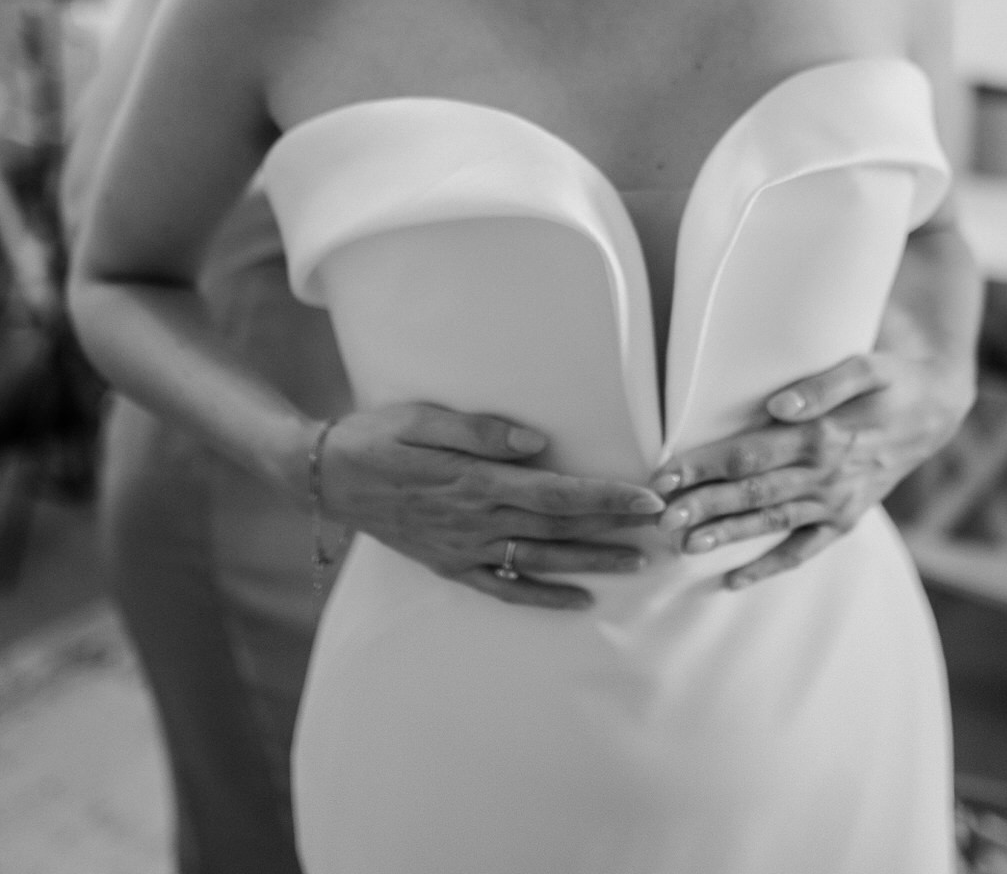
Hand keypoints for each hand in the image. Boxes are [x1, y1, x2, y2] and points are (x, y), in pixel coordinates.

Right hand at [315, 402, 664, 610]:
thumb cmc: (376, 436)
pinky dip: (543, 598)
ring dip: (592, 563)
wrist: (327, 476)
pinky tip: (578, 602)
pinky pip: (503, 588)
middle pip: (558, 529)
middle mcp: (474, 521)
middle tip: (665, 530)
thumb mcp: (421, 417)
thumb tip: (535, 442)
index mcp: (473, 481)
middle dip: (614, 529)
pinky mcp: (450, 565)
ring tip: (638, 564)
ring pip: (540, 561)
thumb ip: (478, 430)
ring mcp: (463, 548)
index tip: (647, 497)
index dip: (604, 497)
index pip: (555, 493)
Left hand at [651, 349, 974, 589]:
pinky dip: (769, 567)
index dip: (705, 465)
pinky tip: (732, 581)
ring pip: (771, 523)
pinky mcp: (845, 520)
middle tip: (661, 519)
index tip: (665, 475)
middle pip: (753, 493)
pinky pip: (803, 551)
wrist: (936, 410)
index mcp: (825, 436)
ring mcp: (836, 503)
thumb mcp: (867, 367)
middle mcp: (827, 475)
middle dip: (704, 506)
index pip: (751, 454)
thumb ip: (824, 384)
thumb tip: (779, 405)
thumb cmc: (892, 379)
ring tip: (683, 547)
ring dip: (726, 536)